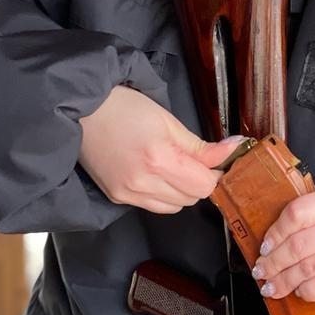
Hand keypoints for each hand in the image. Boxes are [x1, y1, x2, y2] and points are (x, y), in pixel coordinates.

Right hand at [78, 85, 241, 212]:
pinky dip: (162, 194)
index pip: (204, 185)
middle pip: (191, 198)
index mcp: (158, 159)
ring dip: (181, 190)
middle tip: (194, 160)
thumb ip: (201, 146)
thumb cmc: (123, 107)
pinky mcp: (117, 198)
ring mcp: (128, 194)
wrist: (82, 111)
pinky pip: (153, 206)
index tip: (214, 159)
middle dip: (199, 181)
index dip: (214, 172)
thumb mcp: (168, 120)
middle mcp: (142, 182)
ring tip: (172, 166)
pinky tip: (154, 173)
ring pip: (174, 207)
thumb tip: (232, 152)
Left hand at [251, 182, 314, 306]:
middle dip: (274, 261)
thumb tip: (269, 231)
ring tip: (272, 286)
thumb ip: (312, 210)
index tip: (264, 247)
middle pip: (300, 242)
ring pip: (309, 266)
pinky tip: (300, 291)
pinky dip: (306, 291)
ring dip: (284, 280)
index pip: (298, 212)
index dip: (275, 232)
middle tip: (262, 271)